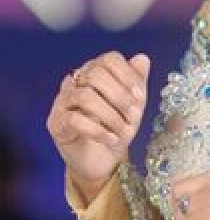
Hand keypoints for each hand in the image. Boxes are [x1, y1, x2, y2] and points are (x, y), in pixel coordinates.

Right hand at [47, 52, 149, 203]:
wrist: (104, 161)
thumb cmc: (117, 128)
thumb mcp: (134, 105)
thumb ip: (137, 81)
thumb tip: (142, 58)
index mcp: (94, 73)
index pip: (109, 59)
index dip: (127, 75)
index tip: (139, 96)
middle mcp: (75, 83)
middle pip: (95, 74)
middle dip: (120, 96)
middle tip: (133, 115)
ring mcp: (62, 102)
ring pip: (85, 96)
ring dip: (111, 116)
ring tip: (124, 131)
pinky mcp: (56, 124)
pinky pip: (74, 120)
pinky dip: (98, 131)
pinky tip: (112, 140)